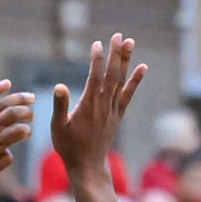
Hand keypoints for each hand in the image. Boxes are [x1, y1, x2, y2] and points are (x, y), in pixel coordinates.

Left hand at [0, 81, 35, 188]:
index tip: (25, 134)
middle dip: (26, 112)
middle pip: (14, 113)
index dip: (27, 131)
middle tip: (30, 116)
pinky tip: (7, 83)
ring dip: (18, 98)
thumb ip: (2, 163)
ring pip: (1, 104)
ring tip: (29, 97)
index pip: (20, 131)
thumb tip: (10, 149)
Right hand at [51, 35, 147, 176]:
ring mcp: (113, 110)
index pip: (95, 78)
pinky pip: (128, 94)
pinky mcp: (117, 115)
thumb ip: (60, 106)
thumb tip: (60, 86)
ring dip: (126, 61)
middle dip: (116, 54)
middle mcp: (104, 106)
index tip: (98, 43)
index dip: (97, 60)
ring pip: (121, 81)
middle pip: (112, 75)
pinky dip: (135, 81)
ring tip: (130, 42)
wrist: (88, 166)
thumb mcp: (58, 127)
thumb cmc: (69, 147)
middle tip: (119, 35)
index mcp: (89, 106)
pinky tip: (142, 67)